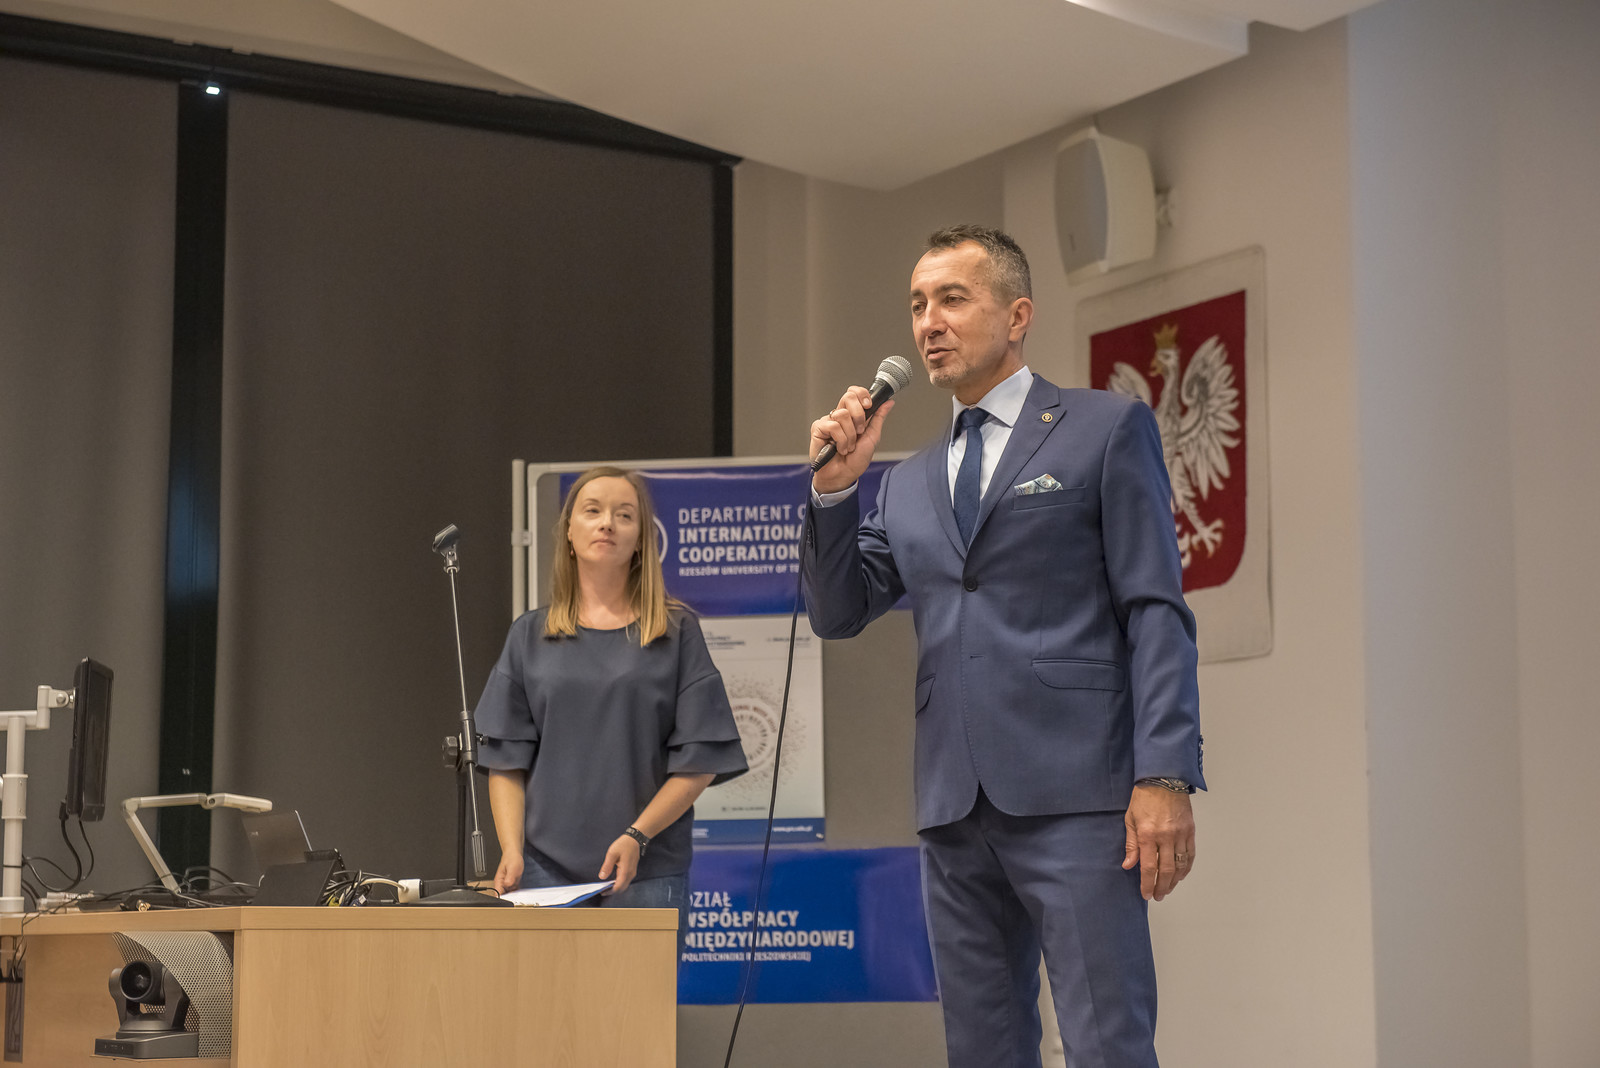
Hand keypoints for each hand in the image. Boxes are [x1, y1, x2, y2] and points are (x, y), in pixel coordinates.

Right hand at [493, 849, 523, 895]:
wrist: (514, 854)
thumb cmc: (511, 859)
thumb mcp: (512, 868)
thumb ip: (509, 877)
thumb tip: (507, 885)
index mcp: (499, 880)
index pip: (498, 894)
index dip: (503, 899)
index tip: (510, 900)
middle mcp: (502, 884)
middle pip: (504, 896)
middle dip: (510, 898)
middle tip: (516, 896)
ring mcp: (506, 884)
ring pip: (509, 895)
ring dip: (514, 895)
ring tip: (518, 891)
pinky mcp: (511, 884)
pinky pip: (514, 891)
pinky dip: (517, 891)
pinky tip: (520, 888)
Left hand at [599, 834, 640, 894]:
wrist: (634, 839)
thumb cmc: (623, 845)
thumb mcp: (612, 853)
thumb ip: (607, 866)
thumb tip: (602, 877)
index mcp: (625, 871)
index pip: (618, 887)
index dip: (610, 891)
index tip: (602, 892)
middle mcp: (630, 874)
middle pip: (622, 888)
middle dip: (613, 891)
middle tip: (603, 891)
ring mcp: (632, 872)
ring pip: (624, 885)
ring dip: (616, 888)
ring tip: (606, 887)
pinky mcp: (632, 870)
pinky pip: (626, 881)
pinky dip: (619, 883)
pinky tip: (613, 881)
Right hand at [810, 386, 895, 494]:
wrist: (844, 476)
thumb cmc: (855, 461)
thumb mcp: (872, 438)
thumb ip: (878, 418)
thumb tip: (889, 402)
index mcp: (852, 415)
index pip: (854, 393)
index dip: (862, 395)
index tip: (868, 406)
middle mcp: (839, 416)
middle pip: (848, 397)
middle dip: (858, 415)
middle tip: (859, 432)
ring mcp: (828, 421)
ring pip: (842, 415)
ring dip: (850, 435)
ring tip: (848, 446)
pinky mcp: (818, 428)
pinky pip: (833, 426)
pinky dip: (840, 440)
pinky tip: (839, 449)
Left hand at [1121, 784, 1195, 901]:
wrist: (1163, 779)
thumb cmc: (1144, 798)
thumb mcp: (1130, 819)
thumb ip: (1131, 844)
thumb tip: (1128, 865)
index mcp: (1147, 834)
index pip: (1148, 867)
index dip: (1147, 884)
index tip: (1146, 894)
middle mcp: (1165, 836)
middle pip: (1165, 870)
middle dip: (1161, 887)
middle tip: (1158, 896)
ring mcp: (1180, 834)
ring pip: (1180, 865)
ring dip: (1174, 881)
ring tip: (1168, 889)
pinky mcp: (1190, 831)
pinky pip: (1190, 854)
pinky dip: (1186, 868)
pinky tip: (1180, 875)